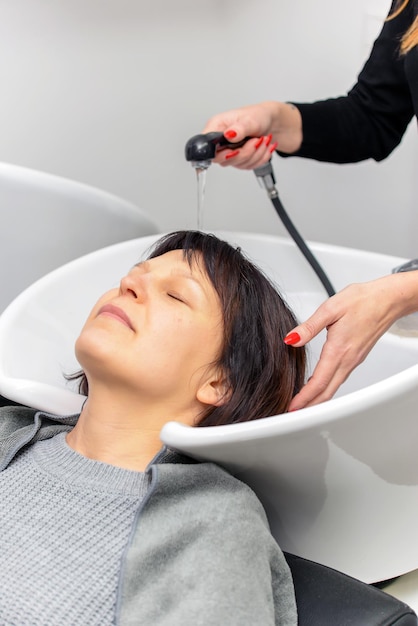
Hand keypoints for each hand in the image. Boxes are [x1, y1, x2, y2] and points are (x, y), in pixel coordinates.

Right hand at [201, 101, 301, 168]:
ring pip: (238, 164)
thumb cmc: (258, 115)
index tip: (234, 151)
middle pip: (223, 160)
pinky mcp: (239, 160)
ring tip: (262, 140)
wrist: (272, 123)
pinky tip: (262, 147)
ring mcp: (229, 152)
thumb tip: (229, 134)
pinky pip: (248, 167)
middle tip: (255, 140)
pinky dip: (259, 158)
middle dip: (245, 152)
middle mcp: (220, 141)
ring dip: (255, 154)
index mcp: (217, 127)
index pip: (207, 147)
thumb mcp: (250, 118)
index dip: (219, 153)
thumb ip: (239, 128)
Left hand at [284, 272, 417, 409]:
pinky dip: (325, 388)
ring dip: (317, 399)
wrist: (387, 299)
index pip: (319, 382)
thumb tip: (291, 339)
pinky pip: (338, 379)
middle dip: (309, 406)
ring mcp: (353, 361)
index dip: (304, 398)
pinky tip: (317, 386)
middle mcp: (347, 360)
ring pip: (333, 387)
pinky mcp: (355, 358)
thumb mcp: (330, 308)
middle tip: (291, 413)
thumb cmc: (362, 301)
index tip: (292, 407)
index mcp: (339, 350)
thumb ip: (309, 326)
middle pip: (326, 392)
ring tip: (301, 404)